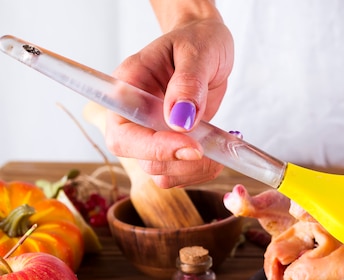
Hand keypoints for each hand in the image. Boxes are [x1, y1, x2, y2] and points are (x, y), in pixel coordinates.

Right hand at [105, 1, 233, 187]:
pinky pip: (179, 172)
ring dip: (193, 170)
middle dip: (180, 162)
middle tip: (211, 148)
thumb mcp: (197, 52)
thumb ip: (188, 83)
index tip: (192, 146)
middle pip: (143, 160)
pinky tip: (217, 151)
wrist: (207, 46)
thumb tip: (180, 120)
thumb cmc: (198, 41)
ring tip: (219, 147)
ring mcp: (152, 134)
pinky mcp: (171, 145)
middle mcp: (134, 117)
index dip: (154, 148)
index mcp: (127, 89)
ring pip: (162, 172)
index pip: (123, 134)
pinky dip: (200, 171)